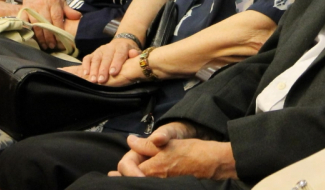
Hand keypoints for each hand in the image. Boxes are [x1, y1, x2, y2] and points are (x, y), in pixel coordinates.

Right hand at [21, 0, 79, 49]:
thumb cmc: (51, 0)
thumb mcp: (62, 3)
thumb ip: (69, 11)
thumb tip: (78, 16)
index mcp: (54, 2)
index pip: (57, 17)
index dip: (58, 29)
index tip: (61, 38)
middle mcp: (42, 4)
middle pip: (46, 22)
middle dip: (49, 36)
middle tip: (52, 45)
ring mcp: (31, 8)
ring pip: (36, 24)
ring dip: (40, 37)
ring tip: (45, 45)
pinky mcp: (23, 11)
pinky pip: (24, 22)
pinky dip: (28, 31)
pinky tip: (32, 39)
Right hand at [80, 37, 140, 83]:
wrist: (122, 43)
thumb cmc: (129, 53)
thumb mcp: (136, 52)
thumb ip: (135, 54)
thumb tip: (133, 53)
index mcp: (122, 47)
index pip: (119, 54)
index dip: (116, 63)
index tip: (113, 73)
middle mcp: (110, 47)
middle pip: (106, 58)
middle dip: (103, 69)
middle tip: (102, 80)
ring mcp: (100, 50)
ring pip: (96, 59)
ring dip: (94, 70)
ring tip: (93, 80)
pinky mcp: (93, 53)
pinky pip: (87, 58)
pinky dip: (85, 65)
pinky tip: (86, 73)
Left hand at [110, 122, 236, 179]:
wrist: (211, 163)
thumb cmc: (192, 152)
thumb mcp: (168, 143)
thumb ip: (147, 144)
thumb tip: (130, 140)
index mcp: (152, 168)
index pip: (127, 169)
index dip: (121, 169)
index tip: (114, 171)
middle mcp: (155, 179)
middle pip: (132, 179)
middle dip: (123, 177)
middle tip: (112, 177)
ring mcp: (163, 183)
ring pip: (143, 182)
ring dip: (133, 178)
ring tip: (121, 178)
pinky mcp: (170, 184)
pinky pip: (152, 184)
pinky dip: (144, 180)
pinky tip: (143, 178)